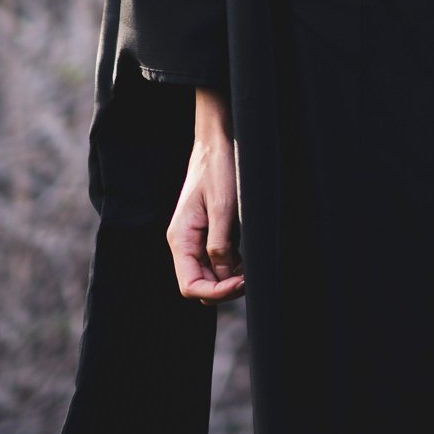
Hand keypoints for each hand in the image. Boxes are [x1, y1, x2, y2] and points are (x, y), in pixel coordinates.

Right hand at [169, 86, 244, 301]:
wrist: (218, 140)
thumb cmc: (219, 167)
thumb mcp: (223, 206)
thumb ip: (220, 244)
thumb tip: (224, 275)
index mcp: (181, 238)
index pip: (190, 286)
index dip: (216, 292)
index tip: (242, 282)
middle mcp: (184, 242)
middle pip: (200, 283)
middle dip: (225, 287)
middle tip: (252, 277)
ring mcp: (195, 238)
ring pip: (210, 274)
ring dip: (230, 277)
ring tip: (253, 266)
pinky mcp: (207, 231)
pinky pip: (217, 259)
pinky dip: (233, 264)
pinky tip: (248, 256)